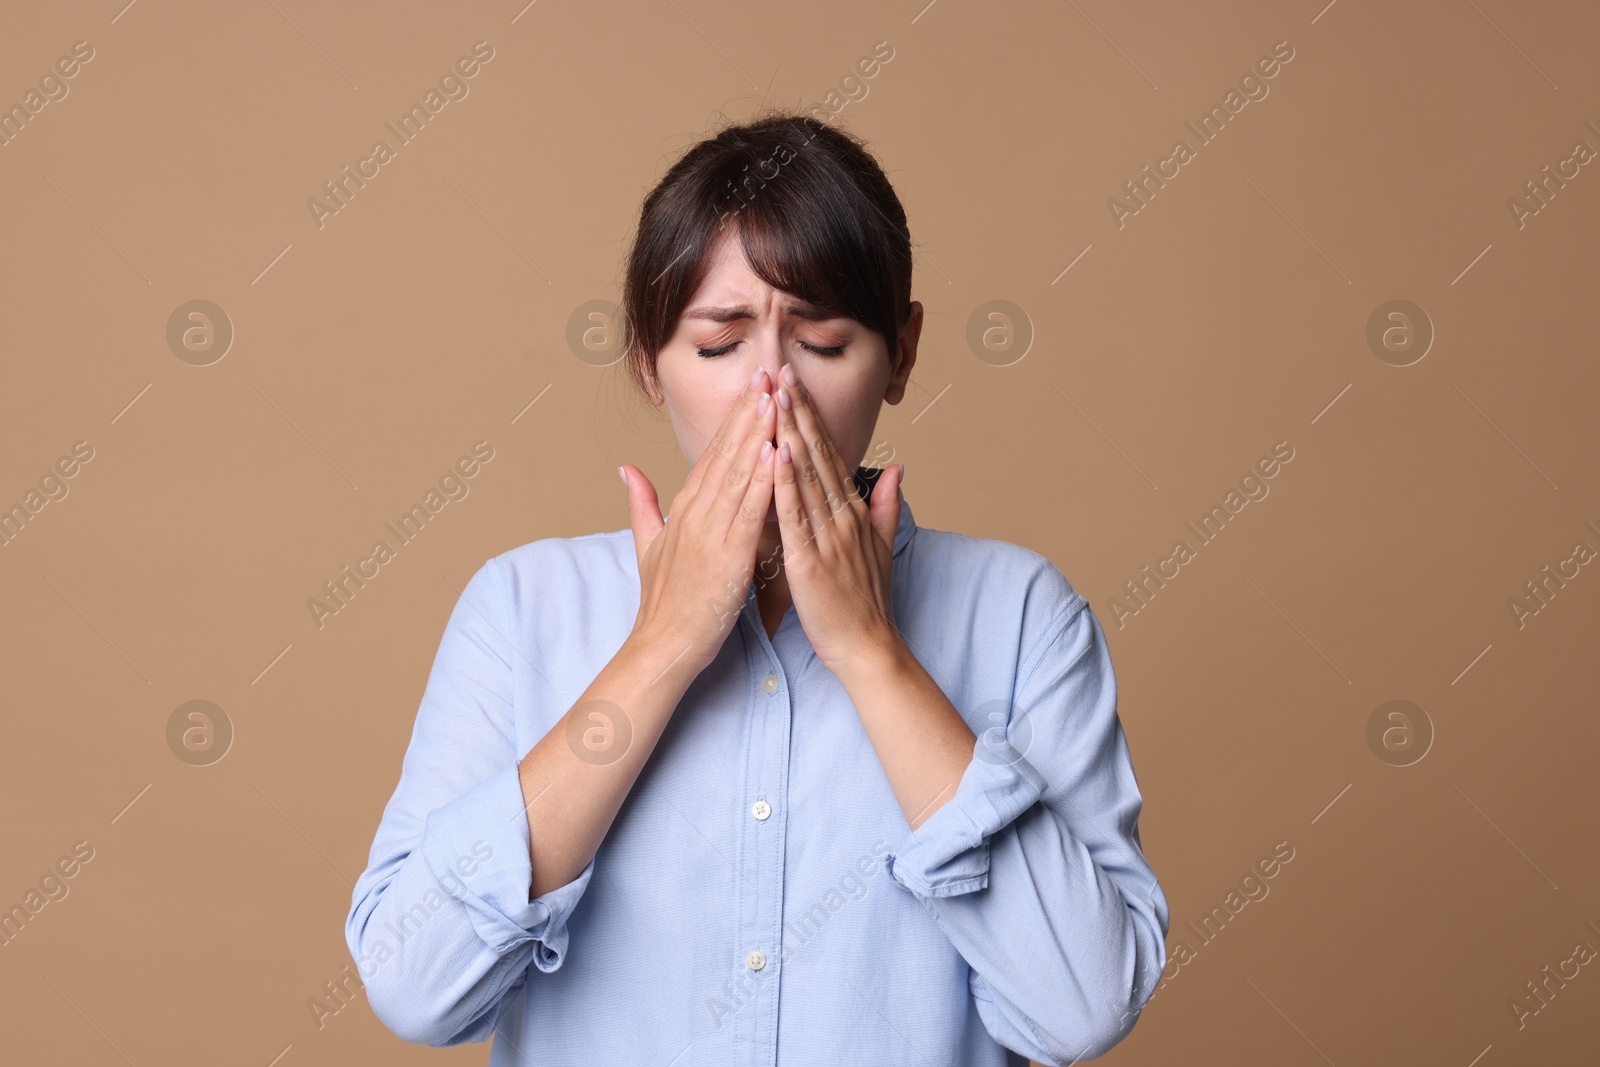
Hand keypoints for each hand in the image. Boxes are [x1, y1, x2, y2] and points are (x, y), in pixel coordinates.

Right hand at [620, 369, 777, 676]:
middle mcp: (696, 513)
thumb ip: (641, 503)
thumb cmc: (663, 603)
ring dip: (758, 434)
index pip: (712, 453)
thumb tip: (625, 468)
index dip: (733, 417)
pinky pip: (749, 512)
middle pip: (727, 452)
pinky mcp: (727, 556)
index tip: (751, 386)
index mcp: (683, 508)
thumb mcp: (647, 545)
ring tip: (775, 397)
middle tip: (769, 372)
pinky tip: (776, 453)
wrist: (661, 646)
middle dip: (749, 411)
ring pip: (739, 473)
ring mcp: (710, 532)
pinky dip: (763, 481)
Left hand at [769, 362, 904, 676]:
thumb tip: (898, 468)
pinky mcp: (810, 560)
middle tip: (778, 370)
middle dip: (797, 410)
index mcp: (851, 511)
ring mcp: (827, 536)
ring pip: (806, 475)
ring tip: (775, 396)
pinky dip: (785, 483)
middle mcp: (841, 516)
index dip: (811, 416)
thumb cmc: (867, 602)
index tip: (794, 382)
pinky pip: (796, 515)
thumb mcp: (882, 546)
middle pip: (816, 453)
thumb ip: (887, 505)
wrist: (869, 646)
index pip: (828, 453)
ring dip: (789, 432)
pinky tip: (775, 453)